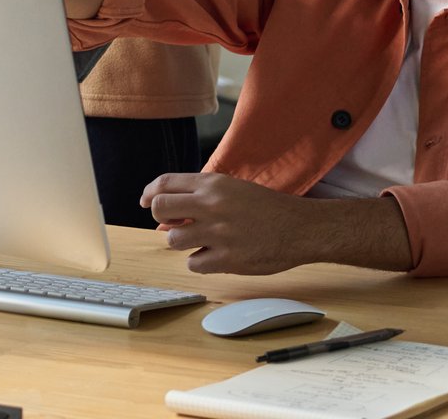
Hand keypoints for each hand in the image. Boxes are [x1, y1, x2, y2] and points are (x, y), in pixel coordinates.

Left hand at [140, 172, 411, 274]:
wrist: (301, 227)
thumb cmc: (268, 208)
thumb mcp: (235, 189)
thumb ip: (202, 197)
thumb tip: (166, 215)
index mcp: (214, 184)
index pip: (165, 183)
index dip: (150, 193)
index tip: (146, 201)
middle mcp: (212, 204)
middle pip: (160, 209)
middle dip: (162, 219)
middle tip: (176, 224)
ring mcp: (218, 232)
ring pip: (173, 239)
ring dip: (184, 242)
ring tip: (204, 240)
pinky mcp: (226, 259)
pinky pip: (193, 263)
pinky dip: (201, 262)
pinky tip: (218, 255)